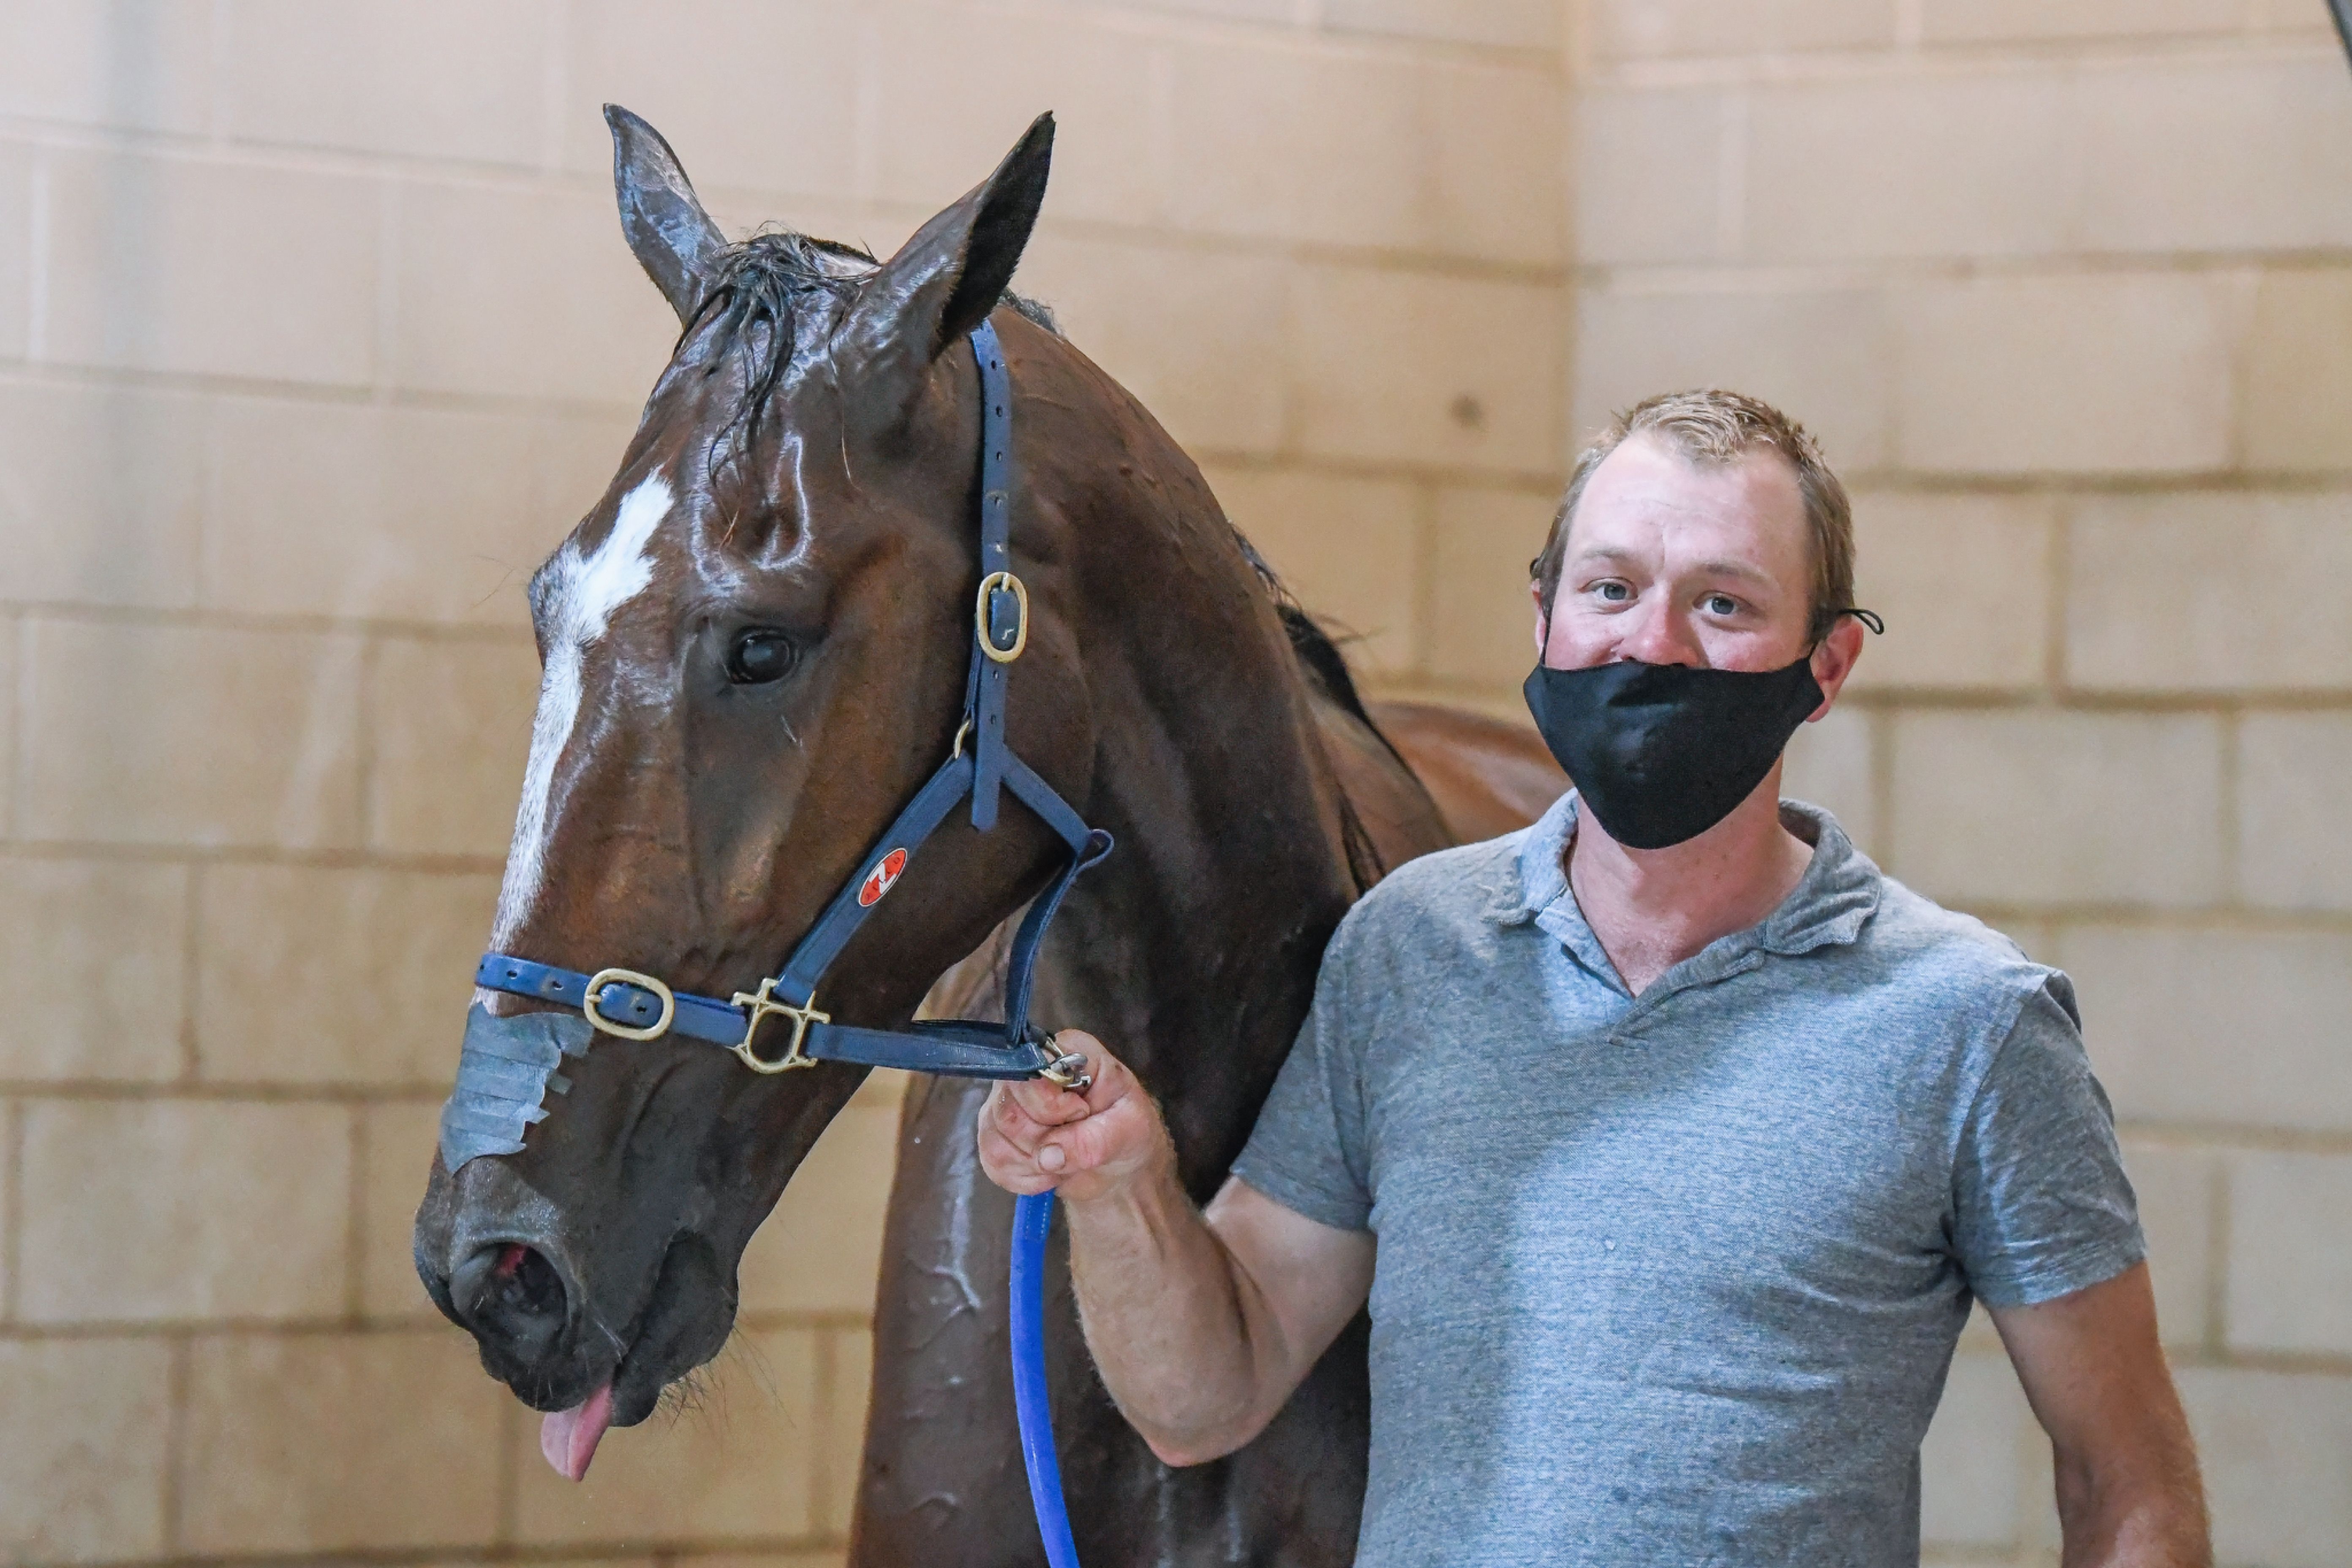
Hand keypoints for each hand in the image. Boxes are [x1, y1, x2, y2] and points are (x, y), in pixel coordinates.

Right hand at [977, 1031, 1169, 1204]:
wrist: (1119, 1165)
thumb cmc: (1128, 1131)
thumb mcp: (1129, 1129)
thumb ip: (1093, 1139)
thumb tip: (1048, 1155)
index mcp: (1066, 1051)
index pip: (1030, 1070)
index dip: (1049, 1105)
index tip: (1080, 1115)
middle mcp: (1028, 1071)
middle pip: (1008, 1108)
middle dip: (1044, 1141)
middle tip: (1077, 1142)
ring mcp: (1008, 1101)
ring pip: (994, 1136)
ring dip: (1034, 1162)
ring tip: (1066, 1159)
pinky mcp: (996, 1133)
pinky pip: (992, 1160)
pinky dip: (1023, 1177)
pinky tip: (1049, 1172)